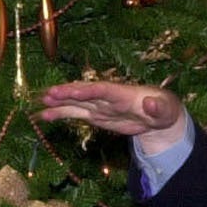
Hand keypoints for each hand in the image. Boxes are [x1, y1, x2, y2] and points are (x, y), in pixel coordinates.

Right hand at [37, 80, 186, 152]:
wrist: (158, 115)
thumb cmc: (164, 110)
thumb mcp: (166, 110)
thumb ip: (158, 107)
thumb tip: (150, 103)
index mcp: (124, 94)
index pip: (104, 90)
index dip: (88, 91)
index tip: (73, 92)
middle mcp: (107, 97)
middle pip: (85, 92)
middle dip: (68, 92)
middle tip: (49, 93)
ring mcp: (99, 105)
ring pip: (75, 102)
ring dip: (59, 102)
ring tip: (40, 102)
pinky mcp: (95, 114)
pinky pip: (74, 113)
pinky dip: (59, 114)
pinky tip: (44, 116)